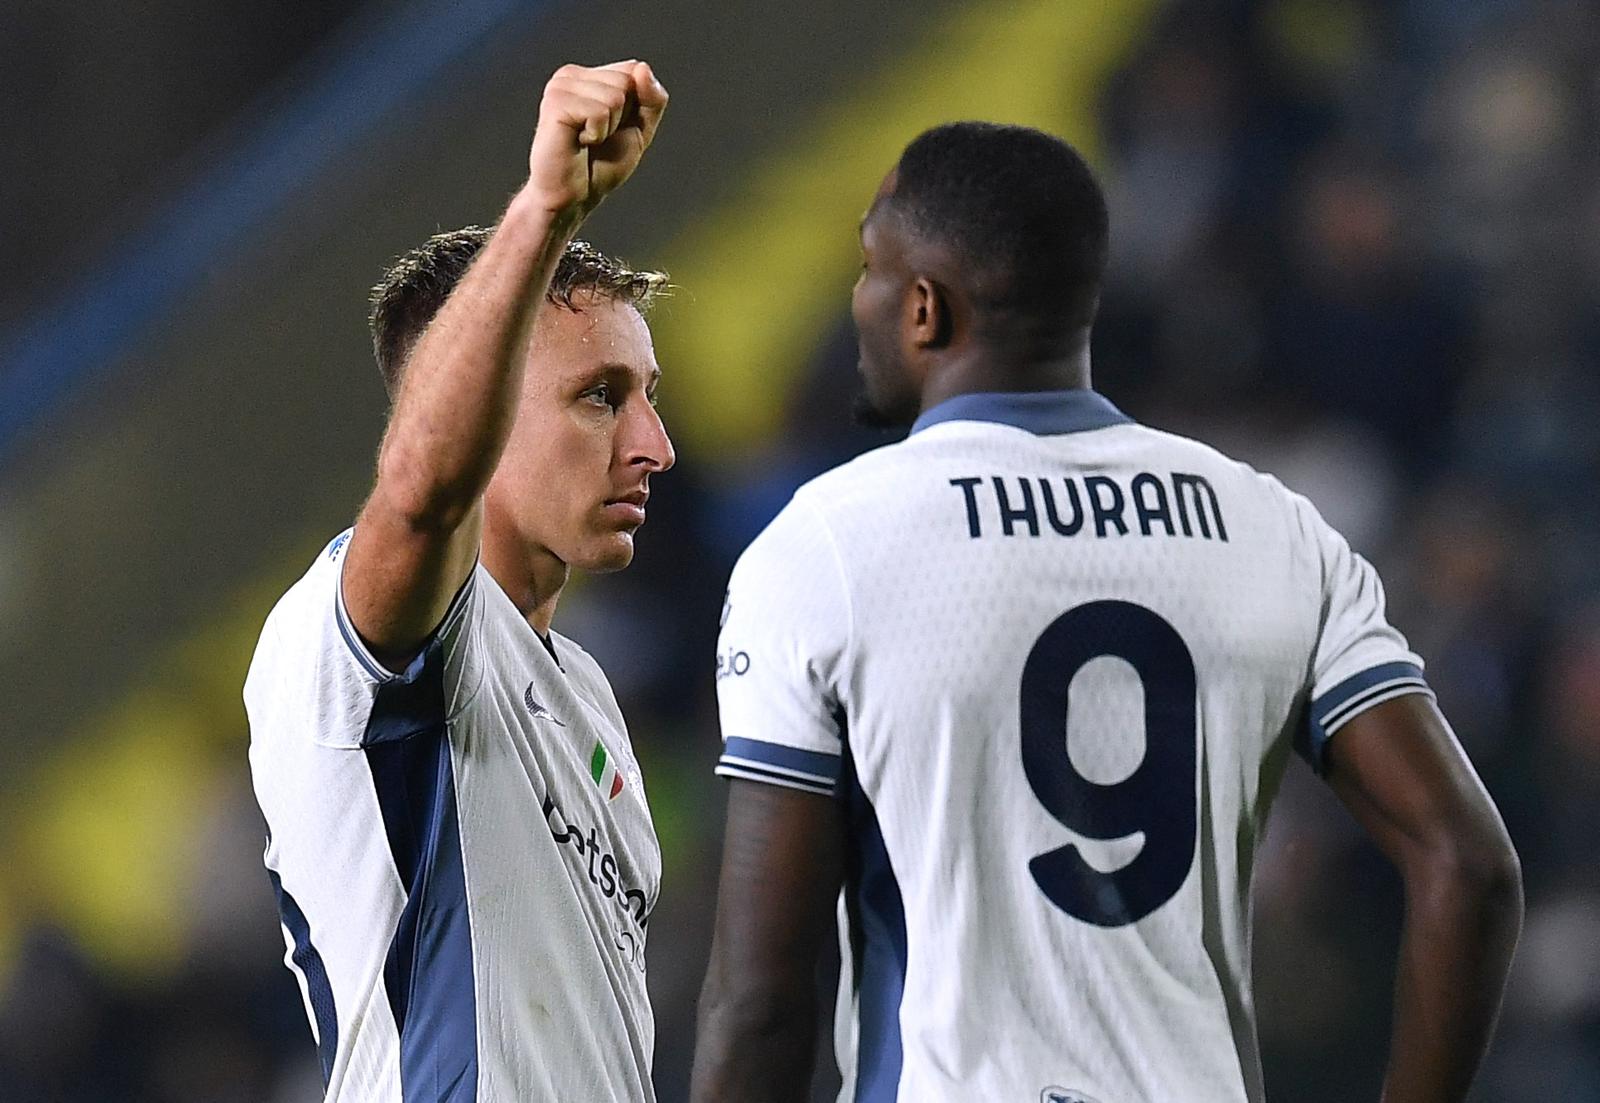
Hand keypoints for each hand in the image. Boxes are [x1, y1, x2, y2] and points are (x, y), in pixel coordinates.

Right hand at [526, 61, 667, 220]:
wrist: (574, 196)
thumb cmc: (602, 165)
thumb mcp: (640, 129)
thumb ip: (652, 98)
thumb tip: (643, 68)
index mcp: (589, 75)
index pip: (635, 70)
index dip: (637, 107)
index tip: (614, 129)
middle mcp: (572, 75)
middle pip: (627, 82)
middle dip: (623, 118)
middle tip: (598, 139)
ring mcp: (560, 86)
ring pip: (615, 96)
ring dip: (608, 128)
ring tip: (586, 141)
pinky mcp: (555, 102)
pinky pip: (599, 111)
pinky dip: (597, 134)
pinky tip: (578, 142)